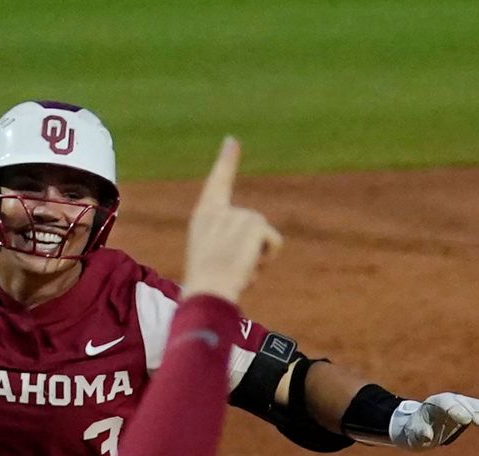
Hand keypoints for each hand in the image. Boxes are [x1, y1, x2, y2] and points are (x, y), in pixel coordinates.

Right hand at [182, 136, 282, 303]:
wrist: (208, 291)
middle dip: (252, 249)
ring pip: (263, 236)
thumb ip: (228, 247)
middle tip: (232, 269)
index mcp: (204, 217)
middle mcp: (220, 211)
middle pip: (253, 225)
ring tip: (238, 270)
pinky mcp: (254, 223)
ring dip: (259, 257)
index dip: (226, 162)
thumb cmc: (207, 286)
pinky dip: (268, 257)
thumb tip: (245, 263)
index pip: (217, 183)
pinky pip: (274, 242)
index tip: (232, 141)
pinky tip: (249, 266)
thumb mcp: (212, 261)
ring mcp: (238, 215)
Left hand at [388, 392, 478, 449]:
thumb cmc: (413, 433)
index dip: (456, 410)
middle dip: (473, 412)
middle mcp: (447, 400)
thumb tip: (427, 435)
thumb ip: (419, 434)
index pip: (445, 403)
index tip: (467, 420)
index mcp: (432, 404)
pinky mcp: (466, 410)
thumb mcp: (412, 435)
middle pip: (462, 402)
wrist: (418, 428)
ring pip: (473, 405)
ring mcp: (458, 404)